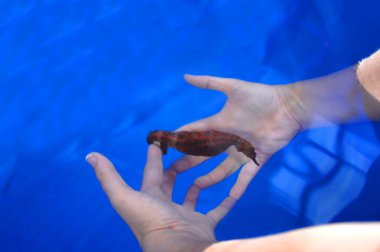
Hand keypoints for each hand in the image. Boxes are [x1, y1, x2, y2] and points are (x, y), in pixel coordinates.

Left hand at [86, 145, 235, 251]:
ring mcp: (187, 217)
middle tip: (192, 148)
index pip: (152, 173)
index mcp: (150, 199)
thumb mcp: (124, 196)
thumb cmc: (149, 222)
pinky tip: (236, 182)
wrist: (176, 250)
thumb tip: (90, 155)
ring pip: (197, 192)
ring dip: (204, 178)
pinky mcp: (205, 225)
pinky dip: (229, 196)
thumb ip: (107, 176)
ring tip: (212, 161)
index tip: (158, 141)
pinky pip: (220, 207)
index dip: (154, 157)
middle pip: (174, 181)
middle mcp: (167, 207)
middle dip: (181, 164)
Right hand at [165, 75, 302, 198]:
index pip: (196, 132)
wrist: (288, 106)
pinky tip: (231, 197)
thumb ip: (210, 82)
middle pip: (205, 154)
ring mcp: (243, 151)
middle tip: (173, 172)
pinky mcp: (258, 158)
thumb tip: (185, 76)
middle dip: (189, 163)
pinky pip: (247, 176)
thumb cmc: (261, 97)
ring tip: (196, 187)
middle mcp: (228, 140)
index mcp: (220, 124)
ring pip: (223, 169)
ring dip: (211, 178)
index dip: (182, 138)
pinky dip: (240, 186)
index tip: (166, 145)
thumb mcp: (233, 87)